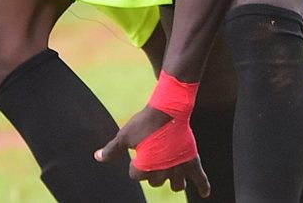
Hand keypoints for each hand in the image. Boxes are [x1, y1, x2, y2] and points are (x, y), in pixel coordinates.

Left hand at [95, 105, 209, 196]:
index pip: (136, 176)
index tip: (136, 154)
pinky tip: (204, 193)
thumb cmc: (144, 122)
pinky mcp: (192, 160)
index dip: (134, 165)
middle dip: (152, 172)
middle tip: (153, 156)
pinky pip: (200, 178)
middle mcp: (163, 171)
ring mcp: (179, 167)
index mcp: (146, 167)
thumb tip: (97, 158)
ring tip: (169, 173)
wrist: (167, 109)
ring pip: (176, 185)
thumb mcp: (124, 135)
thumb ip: (112, 150)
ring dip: (172, 181)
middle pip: (156, 181)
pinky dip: (203, 186)